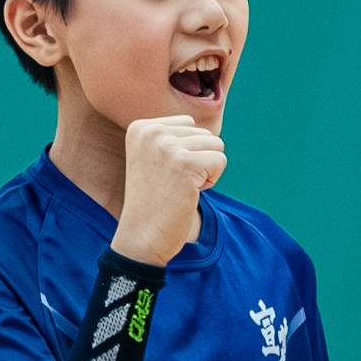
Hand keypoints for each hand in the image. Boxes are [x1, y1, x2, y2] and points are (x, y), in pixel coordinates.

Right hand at [113, 115, 225, 265]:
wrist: (142, 236)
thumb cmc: (153, 202)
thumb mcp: (154, 159)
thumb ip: (174, 138)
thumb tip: (210, 134)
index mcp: (140, 128)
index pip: (188, 124)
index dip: (187, 152)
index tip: (167, 173)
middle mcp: (151, 132)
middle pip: (204, 133)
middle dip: (199, 161)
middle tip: (175, 184)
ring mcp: (167, 147)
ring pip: (215, 144)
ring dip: (206, 170)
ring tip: (182, 187)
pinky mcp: (185, 164)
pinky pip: (220, 161)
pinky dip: (212, 180)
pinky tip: (190, 193)